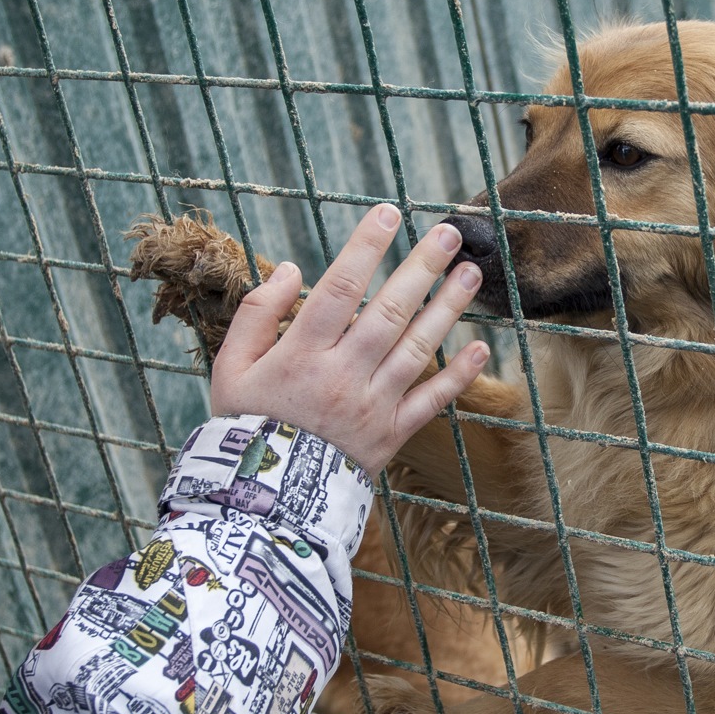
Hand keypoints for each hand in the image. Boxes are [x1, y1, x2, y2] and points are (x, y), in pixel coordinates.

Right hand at [210, 205, 488, 475]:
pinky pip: (431, 402)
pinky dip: (459, 375)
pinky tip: (484, 347)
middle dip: (422, 267)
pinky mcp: (391, 436)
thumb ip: (256, 315)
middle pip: (390, 310)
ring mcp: (372, 406)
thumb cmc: (245, 426)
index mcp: (301, 353)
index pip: (340, 288)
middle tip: (451, 232)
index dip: (366, 247)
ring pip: (418, 349)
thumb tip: (294, 269)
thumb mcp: (230, 368)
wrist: (265, 500)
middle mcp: (342, 375)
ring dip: (448, 309)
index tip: (388, 213)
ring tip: (472, 275)